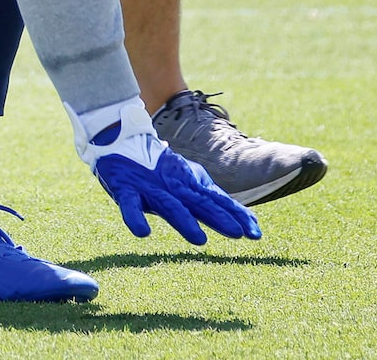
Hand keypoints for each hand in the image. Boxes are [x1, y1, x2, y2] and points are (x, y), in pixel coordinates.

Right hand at [74, 99, 260, 244]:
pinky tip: (143, 232)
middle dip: (218, 217)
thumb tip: (242, 218)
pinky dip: (136, 218)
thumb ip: (210, 198)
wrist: (121, 135)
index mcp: (189, 182)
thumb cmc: (159, 166)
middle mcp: (173, 184)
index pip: (218, 200)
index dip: (236, 214)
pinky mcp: (126, 187)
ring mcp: (150, 186)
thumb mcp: (186, 180)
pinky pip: (130, 205)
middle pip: (199, 202)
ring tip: (199, 240)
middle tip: (238, 234)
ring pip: (169, 205)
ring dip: (184, 221)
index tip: (256, 233)